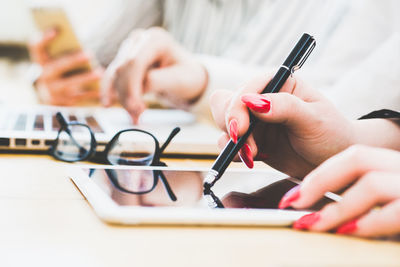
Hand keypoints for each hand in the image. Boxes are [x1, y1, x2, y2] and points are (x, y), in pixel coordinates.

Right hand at [29, 29, 101, 104]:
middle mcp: (43, 76)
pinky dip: (92, 93)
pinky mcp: (63, 103)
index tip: (57, 29)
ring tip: (101, 73)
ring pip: (69, 85)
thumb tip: (85, 42)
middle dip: (73, 60)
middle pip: (56, 67)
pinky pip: (79, 98)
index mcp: (40, 61)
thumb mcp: (59, 59)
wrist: (52, 96)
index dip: (44, 38)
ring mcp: (52, 92)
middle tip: (89, 54)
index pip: (36, 46)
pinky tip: (104, 88)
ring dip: (86, 78)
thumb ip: (66, 50)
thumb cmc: (62, 70)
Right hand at [102, 27, 207, 123]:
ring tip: (135, 117)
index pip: (135, 61)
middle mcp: (139, 39)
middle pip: (123, 68)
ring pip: (116, 75)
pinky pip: (112, 78)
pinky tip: (109, 105)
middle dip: (127, 95)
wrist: (186, 76)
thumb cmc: (187, 76)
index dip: (131, 85)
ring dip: (122, 98)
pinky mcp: (123, 60)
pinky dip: (113, 94)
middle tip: (137, 116)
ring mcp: (129, 48)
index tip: (134, 107)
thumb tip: (141, 87)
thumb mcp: (179, 79)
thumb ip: (159, 81)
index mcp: (156, 40)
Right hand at [210, 75, 354, 177]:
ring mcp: (255, 120)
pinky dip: (235, 153)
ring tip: (253, 155)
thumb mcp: (313, 119)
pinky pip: (229, 144)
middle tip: (245, 145)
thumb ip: (284, 107)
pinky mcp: (251, 140)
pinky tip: (257, 158)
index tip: (240, 129)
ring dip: (233, 142)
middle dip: (231, 125)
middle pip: (226, 103)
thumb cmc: (331, 134)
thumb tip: (252, 101)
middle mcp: (263, 99)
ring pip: (224, 124)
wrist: (332, 162)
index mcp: (279, 84)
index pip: (246, 89)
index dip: (237, 107)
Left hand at [279, 145, 399, 237]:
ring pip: (373, 184)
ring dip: (337, 208)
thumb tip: (316, 212)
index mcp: (392, 165)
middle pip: (358, 158)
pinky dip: (367, 224)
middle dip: (320, 181)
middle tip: (293, 203)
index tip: (293, 196)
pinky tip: (346, 232)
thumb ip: (360, 201)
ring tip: (313, 223)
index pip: (353, 157)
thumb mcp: (386, 201)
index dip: (319, 175)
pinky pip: (396, 212)